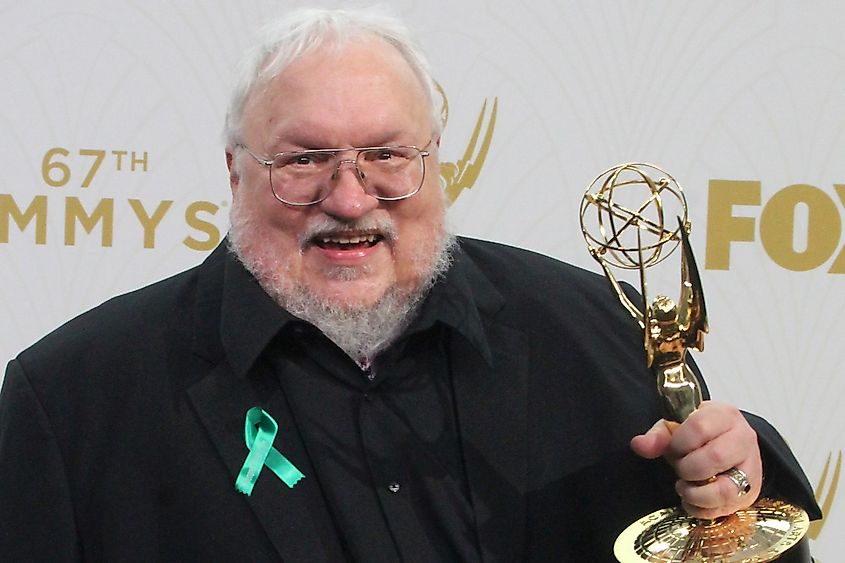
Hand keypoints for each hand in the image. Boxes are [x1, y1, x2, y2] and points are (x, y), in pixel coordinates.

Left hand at [630, 400, 762, 518]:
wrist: (727, 444)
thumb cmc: (700, 434)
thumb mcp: (677, 426)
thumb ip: (658, 436)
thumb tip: (639, 444)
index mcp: (724, 415)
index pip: (700, 427)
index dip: (679, 443)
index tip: (671, 449)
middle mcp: (743, 439)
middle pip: (714, 458)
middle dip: (687, 468)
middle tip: (679, 467)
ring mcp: (751, 467)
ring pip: (725, 488)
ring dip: (696, 493)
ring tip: (684, 486)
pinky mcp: (750, 492)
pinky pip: (726, 508)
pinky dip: (702, 509)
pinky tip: (691, 500)